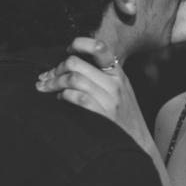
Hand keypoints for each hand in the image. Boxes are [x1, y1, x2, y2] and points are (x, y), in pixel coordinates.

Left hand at [36, 37, 152, 151]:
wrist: (138, 141)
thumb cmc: (124, 116)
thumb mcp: (121, 90)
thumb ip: (104, 76)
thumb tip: (74, 64)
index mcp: (118, 73)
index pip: (99, 47)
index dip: (79, 44)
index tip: (68, 50)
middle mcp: (114, 83)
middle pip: (75, 63)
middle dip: (56, 69)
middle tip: (47, 77)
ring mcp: (109, 98)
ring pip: (73, 79)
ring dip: (54, 83)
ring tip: (47, 88)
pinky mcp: (102, 114)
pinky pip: (76, 97)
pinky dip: (64, 96)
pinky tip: (61, 99)